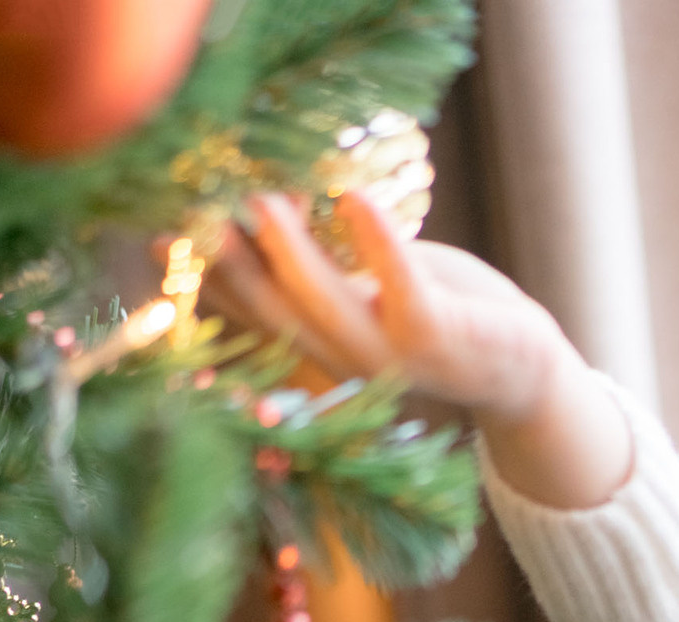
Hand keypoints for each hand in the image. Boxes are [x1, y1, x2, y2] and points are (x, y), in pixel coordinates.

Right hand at [204, 192, 631, 508]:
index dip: (202, 276)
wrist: (521, 368)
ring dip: (291, 250)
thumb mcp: (368, 287)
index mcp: (320, 347)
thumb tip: (262, 211)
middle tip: (192, 207)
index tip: (157, 234)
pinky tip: (354, 199)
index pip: (249, 312)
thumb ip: (322, 262)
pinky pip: (400, 292)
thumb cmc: (443, 313)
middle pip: (272, 310)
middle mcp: (344, 359)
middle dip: (227, 261)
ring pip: (323, 305)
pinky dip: (378, 246)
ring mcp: (390, 355)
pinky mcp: (437, 336)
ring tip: (264, 196)